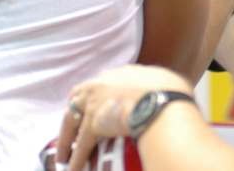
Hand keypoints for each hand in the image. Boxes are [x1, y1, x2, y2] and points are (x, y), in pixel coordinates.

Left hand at [56, 65, 191, 170]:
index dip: (95, 96)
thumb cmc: (170, 92)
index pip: (101, 83)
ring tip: (64, 155)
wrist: (162, 104)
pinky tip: (75, 168)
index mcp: (121, 72)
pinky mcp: (93, 124)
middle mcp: (103, 83)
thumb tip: (161, 87)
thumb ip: (155, 82)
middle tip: (69, 130)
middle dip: (72, 114)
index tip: (93, 107)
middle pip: (77, 98)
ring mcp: (95, 102)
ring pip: (71, 121)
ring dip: (66, 139)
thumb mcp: (163, 79)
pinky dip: (77, 158)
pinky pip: (81, 144)